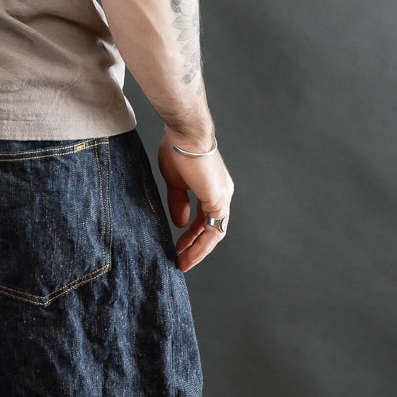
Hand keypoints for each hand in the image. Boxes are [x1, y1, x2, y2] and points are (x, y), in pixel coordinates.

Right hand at [157, 130, 234, 271]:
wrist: (185, 134)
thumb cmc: (178, 149)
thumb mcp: (175, 181)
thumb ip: (178, 202)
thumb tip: (180, 222)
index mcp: (211, 186)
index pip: (204, 217)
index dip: (192, 233)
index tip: (179, 244)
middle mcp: (221, 192)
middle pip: (211, 227)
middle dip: (195, 245)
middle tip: (181, 259)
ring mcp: (222, 197)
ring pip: (213, 232)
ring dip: (198, 250)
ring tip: (183, 262)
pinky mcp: (218, 200)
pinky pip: (212, 230)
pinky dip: (201, 244)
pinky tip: (188, 252)